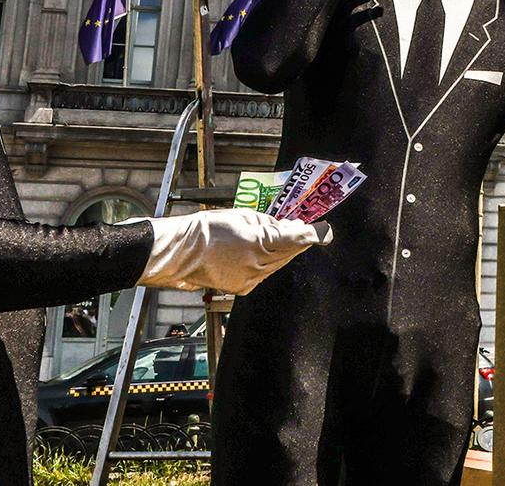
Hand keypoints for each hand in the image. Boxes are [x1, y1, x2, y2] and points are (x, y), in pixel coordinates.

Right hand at [139, 208, 330, 294]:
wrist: (180, 254)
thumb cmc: (207, 230)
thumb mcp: (242, 216)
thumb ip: (269, 223)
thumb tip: (287, 226)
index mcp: (259, 242)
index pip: (296, 239)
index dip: (313, 234)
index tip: (324, 230)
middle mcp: (257, 264)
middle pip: (290, 253)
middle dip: (297, 240)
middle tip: (301, 227)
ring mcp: (250, 279)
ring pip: (277, 264)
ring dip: (281, 252)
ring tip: (277, 237)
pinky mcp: (242, 288)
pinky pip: (263, 274)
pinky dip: (265, 263)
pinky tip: (258, 253)